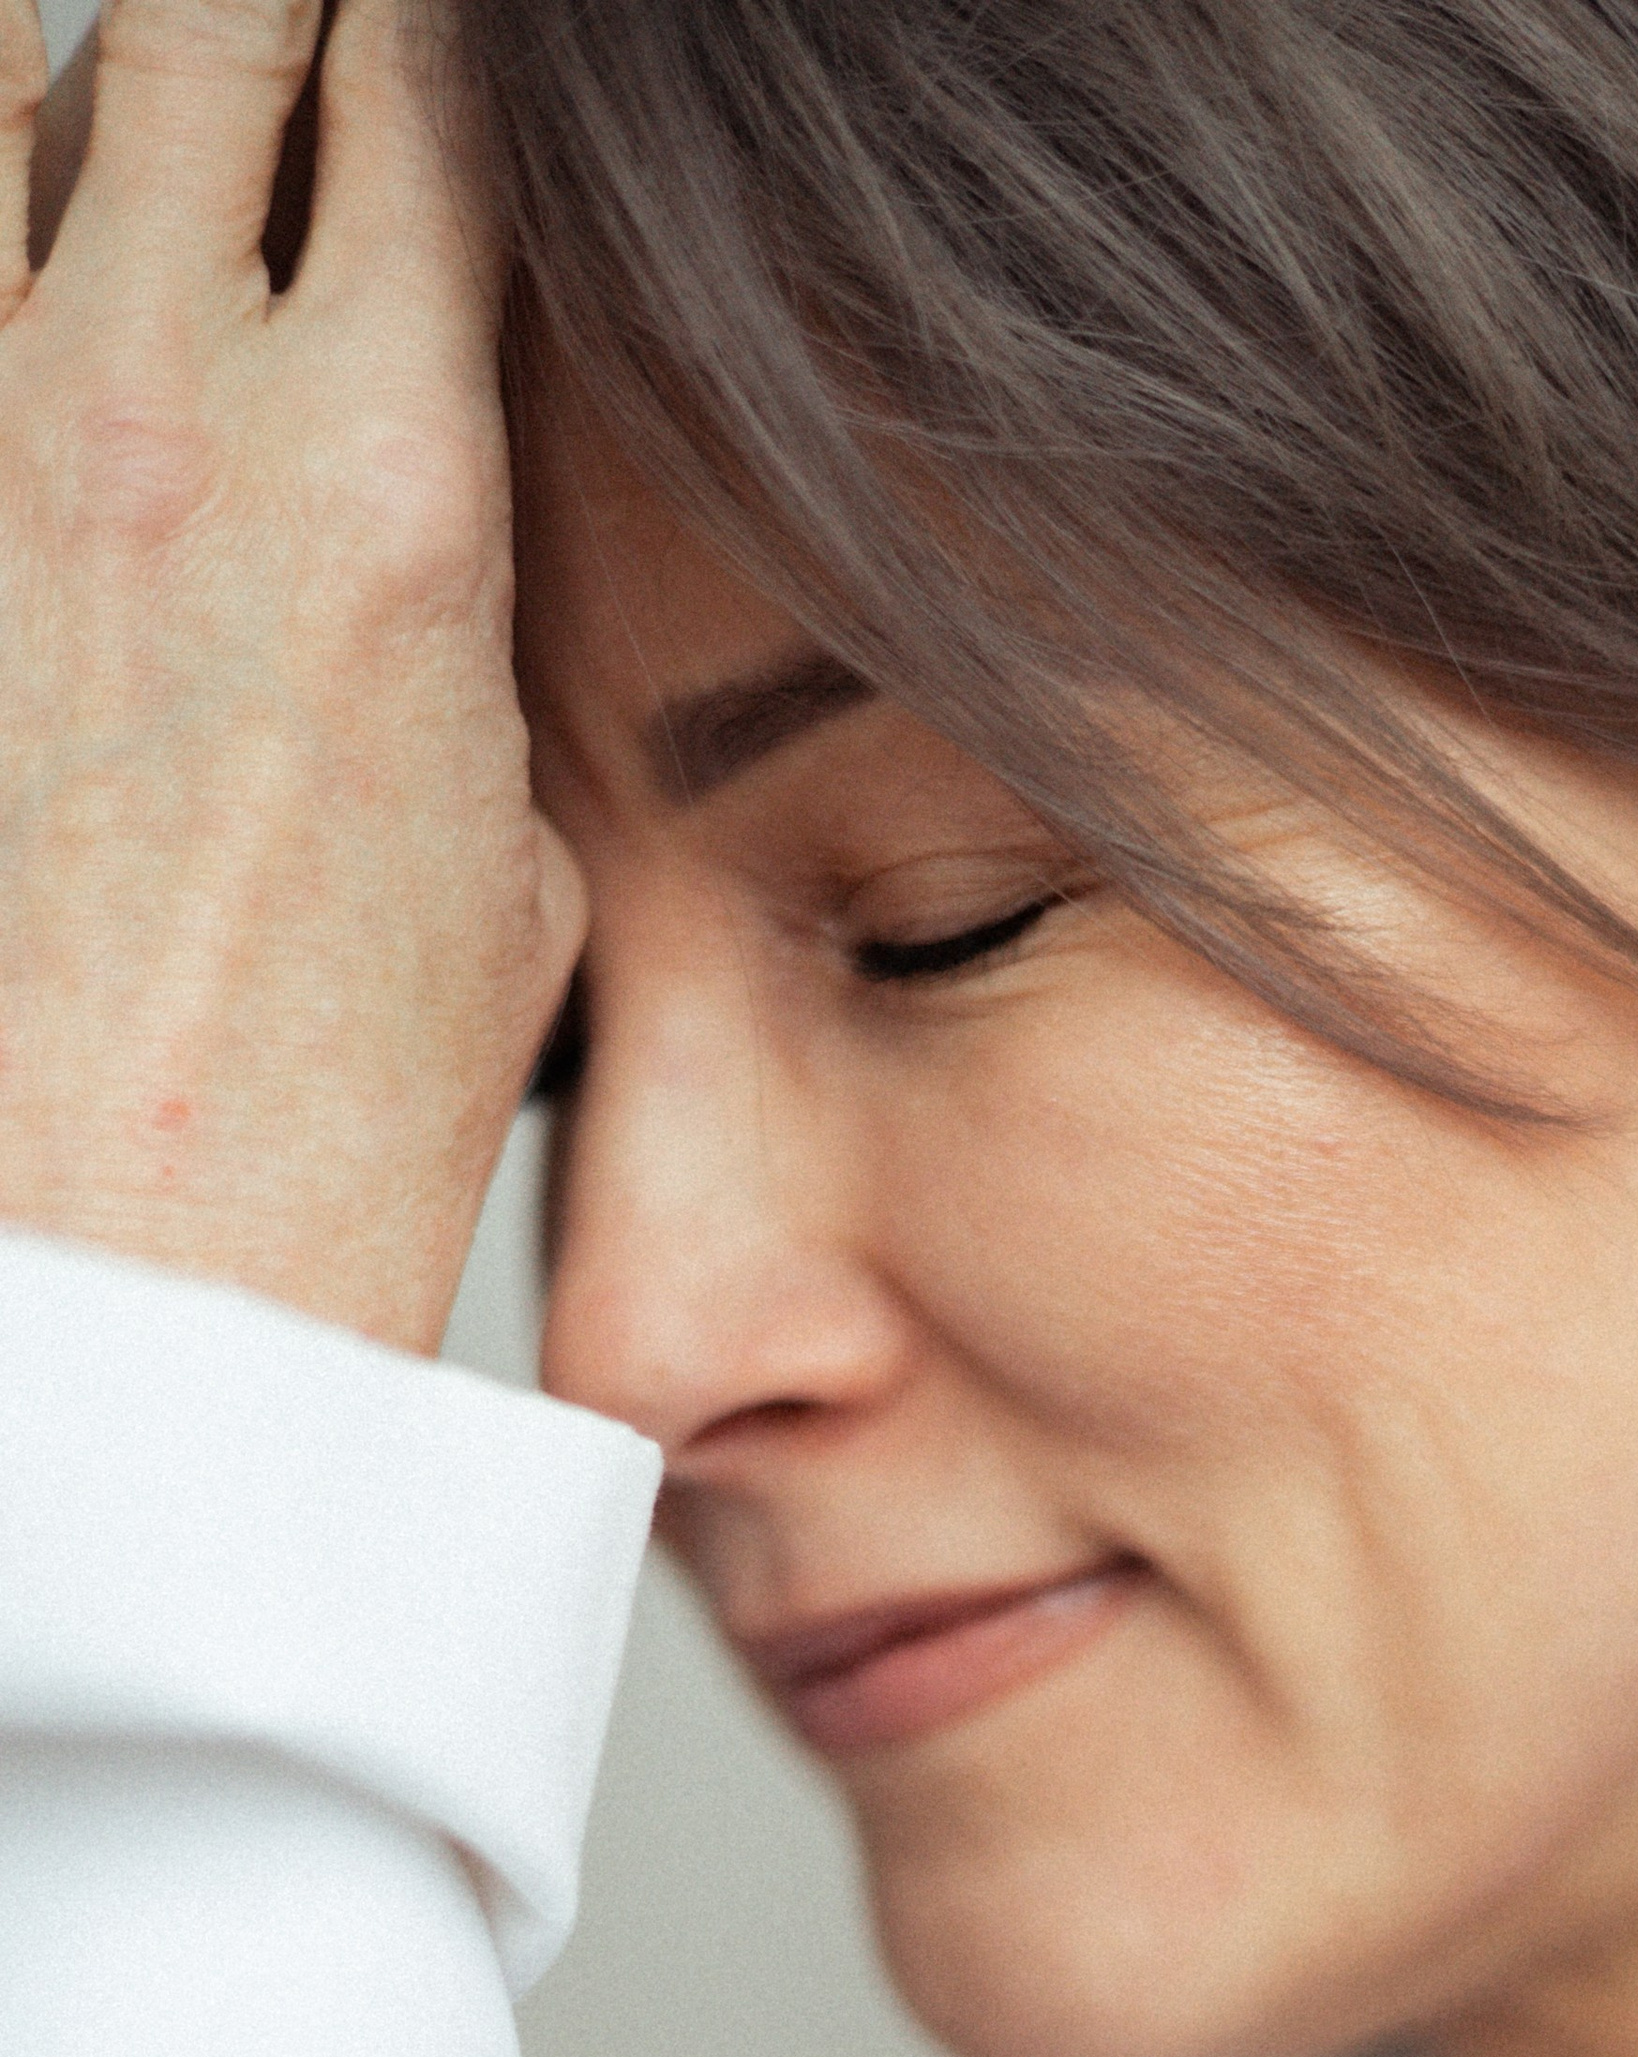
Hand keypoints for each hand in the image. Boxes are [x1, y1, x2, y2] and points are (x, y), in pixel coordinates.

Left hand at [0, 0, 579, 1350]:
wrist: (118, 1268)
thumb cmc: (317, 1118)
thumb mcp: (507, 860)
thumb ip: (461, 623)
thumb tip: (424, 522)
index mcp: (394, 489)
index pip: (433, 100)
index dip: (440, 42)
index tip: (438, 50)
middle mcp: (169, 412)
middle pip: (212, 23)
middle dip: (268, 7)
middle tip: (286, 33)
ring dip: (60, 93)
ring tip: (102, 144)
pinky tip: (15, 283)